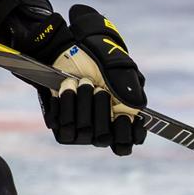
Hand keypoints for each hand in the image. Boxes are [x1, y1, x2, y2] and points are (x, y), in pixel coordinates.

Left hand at [13, 4, 147, 156]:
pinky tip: (66, 87)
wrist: (70, 49)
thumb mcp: (121, 71)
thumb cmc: (100, 61)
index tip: (123, 116)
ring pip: (82, 130)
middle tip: (99, 88)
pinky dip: (64, 100)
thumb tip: (134, 112)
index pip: (123, 145)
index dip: (124, 134)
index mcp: (119, 120)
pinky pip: (60, 122)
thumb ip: (131, 91)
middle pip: (103, 137)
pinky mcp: (59, 122)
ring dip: (82, 100)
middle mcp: (99, 129)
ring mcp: (78, 128)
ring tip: (80, 82)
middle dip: (101, 107)